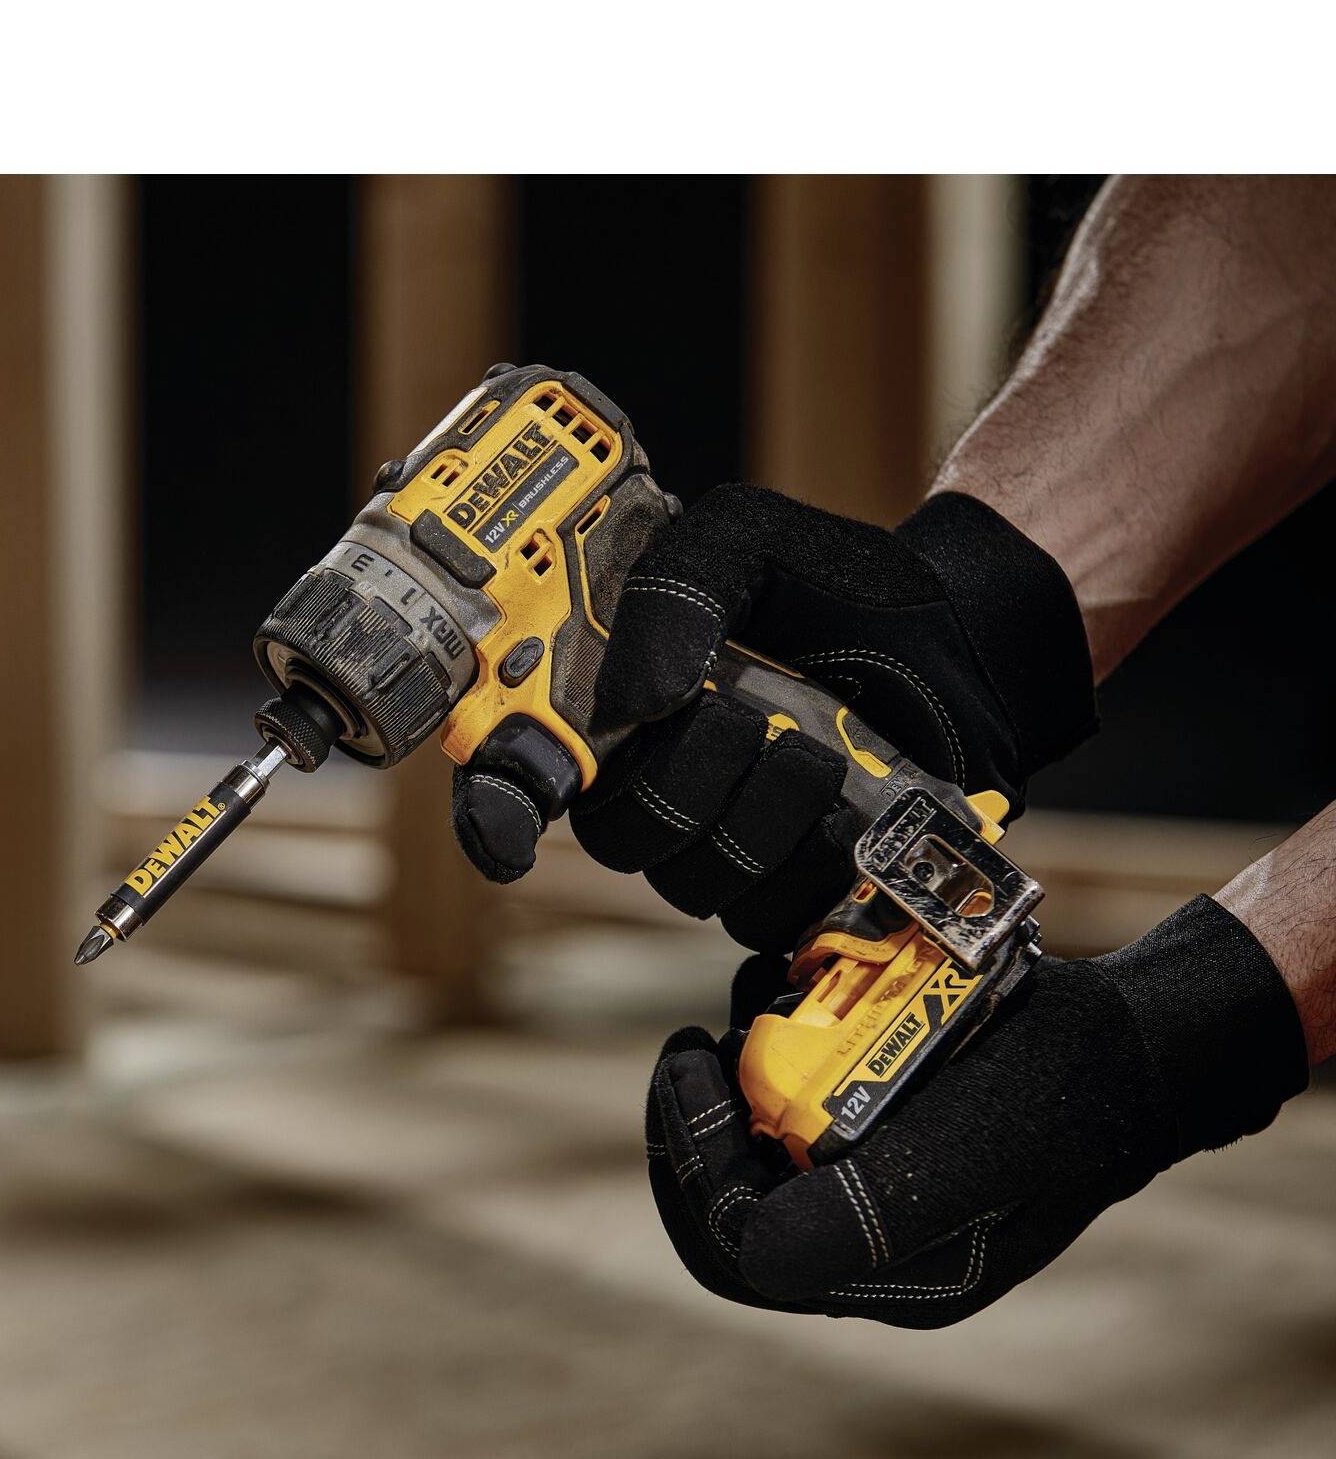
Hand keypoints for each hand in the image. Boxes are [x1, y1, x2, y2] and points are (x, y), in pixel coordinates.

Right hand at [451, 483, 1095, 953]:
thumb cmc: (843, 587)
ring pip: (693, 882)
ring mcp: (719, 844)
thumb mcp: (746, 542)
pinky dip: (809, 864)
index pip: (516, 774)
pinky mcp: (790, 887)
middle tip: (746, 718)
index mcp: (614, 706)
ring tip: (815, 751)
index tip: (513, 827)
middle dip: (681, 784)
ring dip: (758, 818)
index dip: (494, 810)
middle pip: (614, 838)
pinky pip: (768, 916)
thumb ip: (675, 589)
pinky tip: (846, 810)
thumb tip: (634, 700)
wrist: (964, 640)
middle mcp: (651, 783)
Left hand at [645, 898, 1305, 1327]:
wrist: (1136, 1042)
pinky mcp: (877, 1151)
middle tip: (689, 1050)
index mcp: (900, 1277)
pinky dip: (764, 1068)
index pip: (747, 1248)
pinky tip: (776, 1004)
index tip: (688, 1060)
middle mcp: (878, 1253)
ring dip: (723, 1093)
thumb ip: (876, 1207)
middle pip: (730, 1221)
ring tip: (735, 1015)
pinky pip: (785, 1130)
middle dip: (692, 1131)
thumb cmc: (1068, 1086)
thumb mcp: (980, 1141)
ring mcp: (875, 1202)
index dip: (696, 1160)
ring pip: (748, 1169)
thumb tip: (750, 1244)